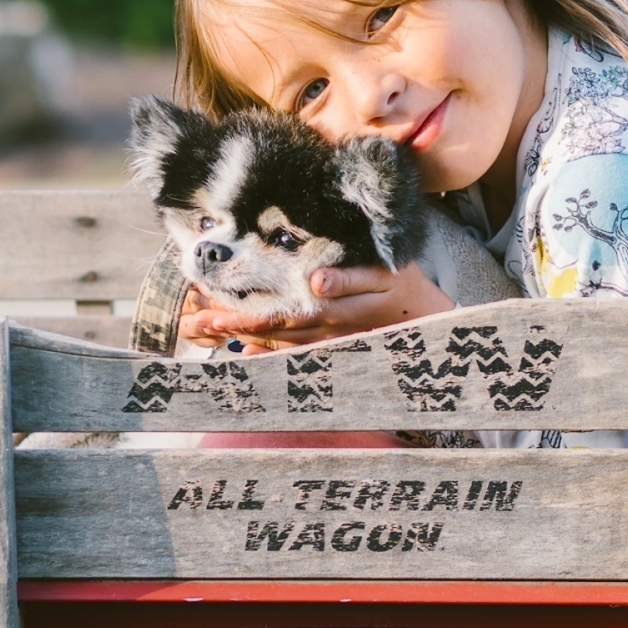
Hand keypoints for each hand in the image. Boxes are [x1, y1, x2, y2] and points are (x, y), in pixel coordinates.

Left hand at [177, 262, 454, 353]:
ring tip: (207, 330)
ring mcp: (329, 341)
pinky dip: (271, 355)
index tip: (212, 308)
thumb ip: (350, 278)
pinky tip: (246, 354)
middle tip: (197, 321)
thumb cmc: (404, 283)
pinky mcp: (334, 346)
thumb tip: (314, 283)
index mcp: (334, 308)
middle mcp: (327, 331)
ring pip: (280, 343)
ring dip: (245, 337)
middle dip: (235, 326)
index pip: (280, 314)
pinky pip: (298, 354)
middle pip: (272, 330)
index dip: (246, 314)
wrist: (431, 316)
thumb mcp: (384, 273)